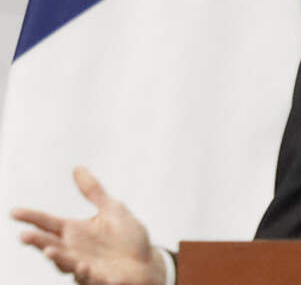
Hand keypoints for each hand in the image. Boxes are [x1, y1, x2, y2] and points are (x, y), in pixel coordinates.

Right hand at [10, 166, 166, 284]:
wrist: (147, 263)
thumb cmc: (127, 237)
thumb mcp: (112, 210)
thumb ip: (94, 192)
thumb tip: (77, 167)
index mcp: (75, 233)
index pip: (48, 223)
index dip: (31, 218)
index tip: (14, 212)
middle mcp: (75, 251)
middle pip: (51, 246)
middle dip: (38, 242)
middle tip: (25, 235)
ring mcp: (85, 268)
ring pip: (67, 265)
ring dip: (59, 259)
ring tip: (49, 251)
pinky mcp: (101, 280)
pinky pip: (92, 280)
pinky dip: (88, 275)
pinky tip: (86, 268)